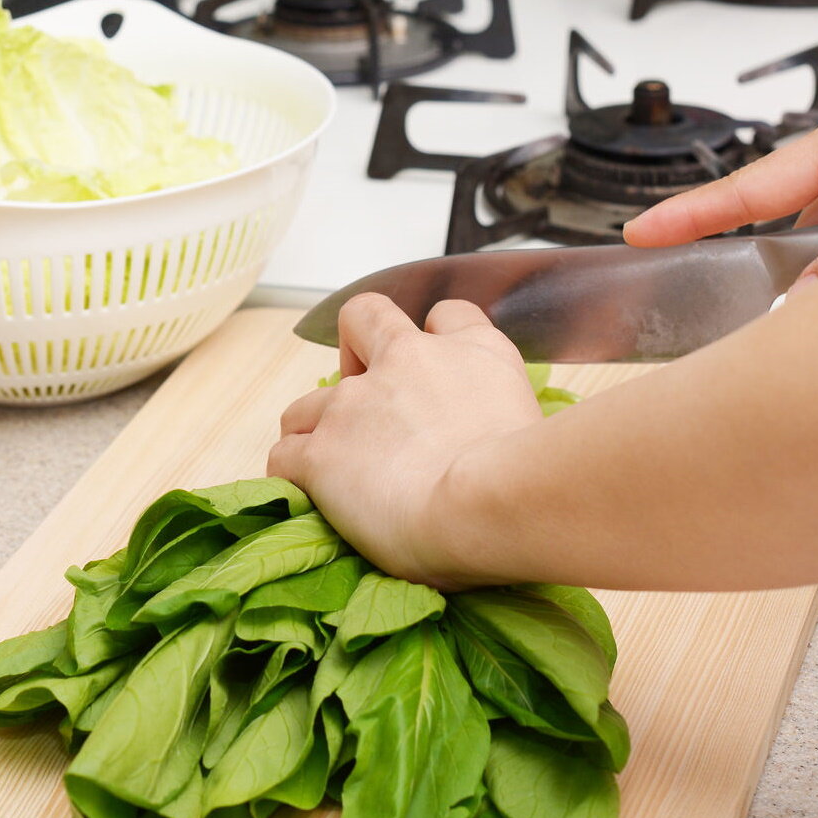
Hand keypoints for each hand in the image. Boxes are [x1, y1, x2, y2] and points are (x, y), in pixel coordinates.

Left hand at [268, 295, 542, 587]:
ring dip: (316, 428)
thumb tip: (490, 438)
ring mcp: (355, 404)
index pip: (447, 314)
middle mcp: (408, 361)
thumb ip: (500, 412)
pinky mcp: (321, 451)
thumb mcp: (533, 423)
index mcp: (472, 352)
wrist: (492, 503)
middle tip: (367, 404)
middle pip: (363, 319)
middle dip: (355, 351)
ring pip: (307, 402)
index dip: (435, 337)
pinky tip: (314, 496)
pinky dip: (293, 475)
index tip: (434, 369)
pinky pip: (284, 455)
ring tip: (336, 467)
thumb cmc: (529, 481)